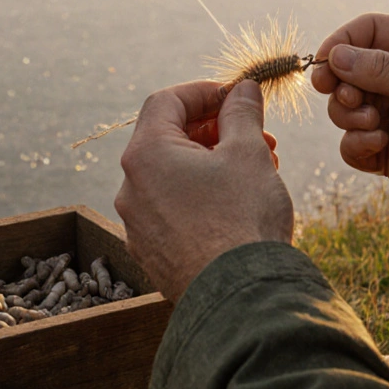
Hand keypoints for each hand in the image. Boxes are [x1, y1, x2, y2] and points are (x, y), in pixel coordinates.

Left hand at [115, 80, 293, 302]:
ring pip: (172, 178)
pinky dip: (200, 198)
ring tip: (256, 172)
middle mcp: (130, 188)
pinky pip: (172, 212)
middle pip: (167, 140)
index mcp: (146, 155)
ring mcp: (137, 225)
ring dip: (211, 165)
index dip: (203, 92)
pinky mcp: (151, 254)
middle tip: (257, 137)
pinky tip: (236, 207)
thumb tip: (242, 89)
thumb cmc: (243, 219)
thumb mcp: (249, 152)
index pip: (166, 101)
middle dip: (214, 132)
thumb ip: (241, 113)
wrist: (240, 298)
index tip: (236, 97)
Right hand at [311, 13, 388, 259]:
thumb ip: (383, 68)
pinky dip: (355, 144)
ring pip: (345, 106)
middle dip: (341, 84)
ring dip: (348, 115)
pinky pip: (352, 143)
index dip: (341, 44)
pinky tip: (378, 147)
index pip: (369, 30)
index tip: (323, 64)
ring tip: (373, 126)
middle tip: (348, 99)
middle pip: (349, 69)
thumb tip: (335, 56)